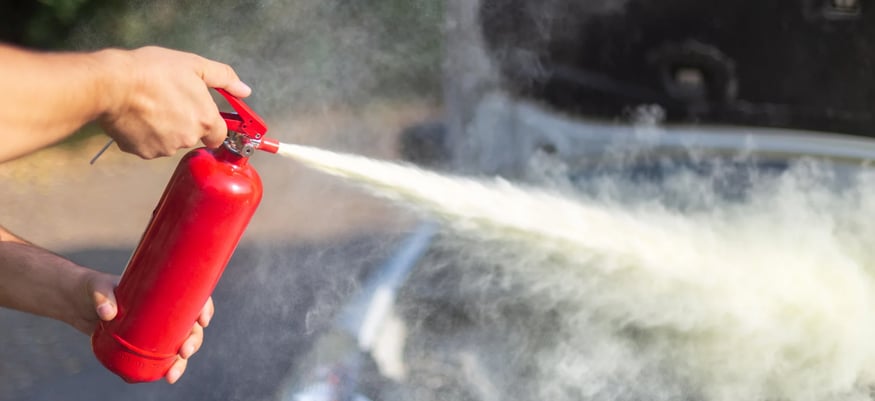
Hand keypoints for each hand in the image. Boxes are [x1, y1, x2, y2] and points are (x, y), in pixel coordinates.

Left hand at [75, 269, 214, 383]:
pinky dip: (165, 368)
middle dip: (194, 341)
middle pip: (191, 326)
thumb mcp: (97, 288)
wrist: (78, 304)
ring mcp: (155, 329)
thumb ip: (102, 297)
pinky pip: (161, 357)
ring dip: (181, 362)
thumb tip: (107, 314)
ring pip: (179, 345)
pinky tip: (165, 377)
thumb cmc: (92, 288)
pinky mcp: (143, 343)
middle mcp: (165, 311)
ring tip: (172, 376)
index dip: (204, 308)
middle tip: (184, 352)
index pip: (193, 297)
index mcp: (164, 291)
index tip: (203, 320)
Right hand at [94, 46, 251, 158]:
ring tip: (151, 105)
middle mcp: (188, 139)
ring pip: (171, 141)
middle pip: (193, 136)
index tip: (203, 115)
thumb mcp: (194, 65)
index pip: (219, 135)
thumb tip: (244, 90)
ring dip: (165, 128)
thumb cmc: (152, 71)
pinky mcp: (142, 152)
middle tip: (170, 100)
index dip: (212, 125)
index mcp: (205, 120)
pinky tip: (138, 115)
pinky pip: (149, 145)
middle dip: (185, 122)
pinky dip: (145, 134)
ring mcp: (164, 148)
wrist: (111, 84)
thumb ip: (224, 78)